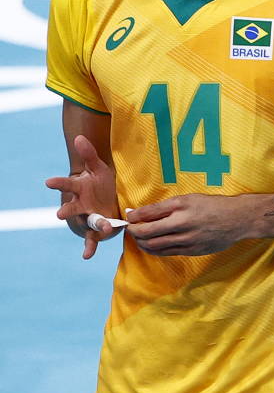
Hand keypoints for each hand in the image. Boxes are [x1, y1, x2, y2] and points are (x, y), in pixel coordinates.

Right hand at [45, 133, 121, 258]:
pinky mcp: (97, 228)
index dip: (58, 184)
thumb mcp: (98, 167)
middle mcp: (80, 204)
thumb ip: (89, 154)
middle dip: (66, 210)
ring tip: (103, 228)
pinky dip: (89, 248)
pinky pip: (92, 239)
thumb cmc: (100, 182)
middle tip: (59, 214)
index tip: (48, 183)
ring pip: (86, 222)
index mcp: (79, 188)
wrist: (106, 199)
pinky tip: (86, 256)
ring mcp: (87, 217)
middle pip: (71, 207)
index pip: (66, 185)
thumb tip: (79, 136)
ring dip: (92, 225)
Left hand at [123, 193, 263, 257]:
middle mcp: (182, 225)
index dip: (133, 218)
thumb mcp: (188, 199)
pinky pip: (166, 253)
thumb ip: (164, 207)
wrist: (238, 219)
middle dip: (134, 232)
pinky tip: (154, 245)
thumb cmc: (213, 205)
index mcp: (181, 208)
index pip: (147, 215)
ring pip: (154, 246)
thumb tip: (138, 213)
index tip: (129, 217)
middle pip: (147, 233)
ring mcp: (187, 241)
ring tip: (140, 238)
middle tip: (132, 229)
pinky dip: (155, 250)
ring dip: (142, 243)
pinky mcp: (191, 251)